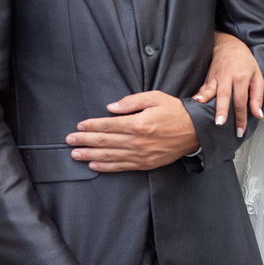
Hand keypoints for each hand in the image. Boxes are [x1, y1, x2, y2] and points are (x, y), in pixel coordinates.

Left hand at [68, 91, 198, 171]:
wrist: (195, 131)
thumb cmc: (175, 111)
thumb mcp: (154, 98)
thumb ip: (131, 102)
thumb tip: (110, 108)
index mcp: (138, 123)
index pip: (108, 126)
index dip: (91, 126)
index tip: (79, 126)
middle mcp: (137, 141)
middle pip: (104, 142)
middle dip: (84, 141)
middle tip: (69, 141)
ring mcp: (141, 155)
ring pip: (109, 156)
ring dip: (90, 155)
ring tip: (75, 154)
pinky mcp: (145, 164)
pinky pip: (121, 167)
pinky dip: (105, 167)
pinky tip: (94, 164)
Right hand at [192, 31, 263, 136]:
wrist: (229, 46)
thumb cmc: (245, 62)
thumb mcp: (257, 77)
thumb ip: (257, 96)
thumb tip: (257, 114)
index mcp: (242, 77)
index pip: (241, 100)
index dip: (241, 117)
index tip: (240, 130)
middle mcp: (228, 77)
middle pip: (225, 95)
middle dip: (221, 110)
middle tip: (219, 123)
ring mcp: (216, 77)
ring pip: (210, 90)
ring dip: (205, 100)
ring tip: (199, 109)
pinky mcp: (208, 78)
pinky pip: (203, 88)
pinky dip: (198, 96)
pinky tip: (194, 102)